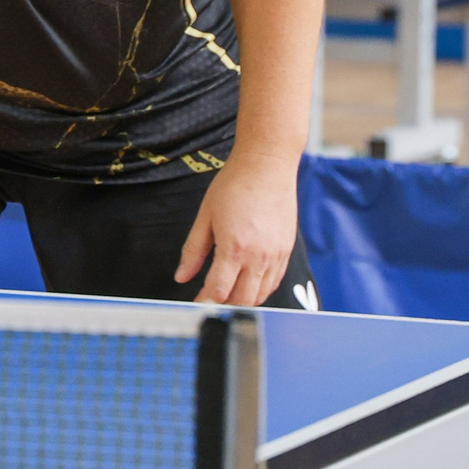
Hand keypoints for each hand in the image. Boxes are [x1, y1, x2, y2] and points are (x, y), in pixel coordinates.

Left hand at [177, 159, 299, 306]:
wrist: (267, 164)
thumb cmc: (234, 184)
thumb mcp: (205, 216)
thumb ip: (193, 250)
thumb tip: (181, 276)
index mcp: (235, 248)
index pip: (219, 291)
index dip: (205, 300)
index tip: (196, 301)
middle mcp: (259, 256)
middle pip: (242, 299)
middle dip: (224, 304)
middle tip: (209, 299)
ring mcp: (276, 255)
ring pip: (261, 295)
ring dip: (243, 300)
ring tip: (227, 293)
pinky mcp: (287, 249)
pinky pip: (274, 281)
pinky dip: (260, 289)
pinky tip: (247, 283)